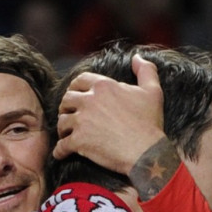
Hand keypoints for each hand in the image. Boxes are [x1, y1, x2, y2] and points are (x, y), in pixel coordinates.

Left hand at [53, 55, 167, 173]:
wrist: (146, 152)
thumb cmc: (149, 123)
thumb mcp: (152, 91)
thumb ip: (145, 70)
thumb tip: (137, 57)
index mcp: (103, 86)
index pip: (79, 81)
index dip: (75, 88)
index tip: (75, 96)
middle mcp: (89, 101)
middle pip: (66, 100)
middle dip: (65, 108)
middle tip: (68, 116)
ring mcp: (82, 122)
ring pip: (61, 122)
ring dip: (62, 129)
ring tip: (66, 135)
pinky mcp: (79, 142)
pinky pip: (61, 146)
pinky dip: (59, 151)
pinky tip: (62, 153)